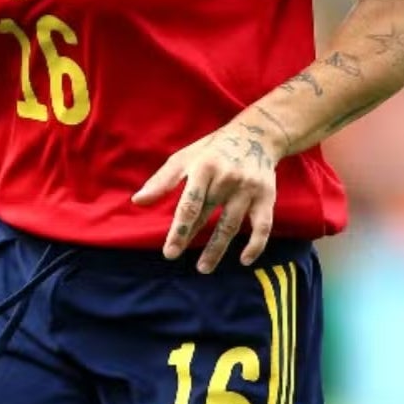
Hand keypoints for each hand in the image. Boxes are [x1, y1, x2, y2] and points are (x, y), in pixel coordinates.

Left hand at [132, 118, 281, 272]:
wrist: (257, 135)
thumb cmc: (211, 150)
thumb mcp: (183, 158)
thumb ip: (161, 181)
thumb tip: (137, 201)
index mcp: (204, 168)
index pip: (189, 204)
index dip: (179, 229)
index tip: (169, 251)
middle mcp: (227, 179)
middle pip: (207, 215)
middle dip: (190, 238)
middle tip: (174, 257)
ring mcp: (248, 189)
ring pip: (231, 225)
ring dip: (217, 249)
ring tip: (203, 268)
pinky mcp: (266, 197)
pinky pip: (263, 226)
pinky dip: (256, 245)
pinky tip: (244, 260)